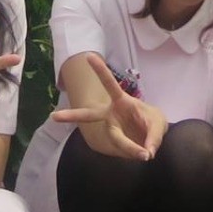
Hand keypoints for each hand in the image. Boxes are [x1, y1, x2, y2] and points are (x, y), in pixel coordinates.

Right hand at [50, 52, 167, 160]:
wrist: (152, 134)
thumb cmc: (153, 121)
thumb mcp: (159, 123)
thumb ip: (154, 136)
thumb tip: (145, 153)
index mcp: (121, 101)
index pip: (108, 83)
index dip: (100, 70)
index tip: (88, 57)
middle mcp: (111, 115)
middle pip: (89, 115)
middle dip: (72, 116)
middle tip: (54, 117)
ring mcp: (111, 130)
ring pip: (112, 141)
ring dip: (129, 148)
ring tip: (144, 153)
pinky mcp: (115, 144)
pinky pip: (123, 151)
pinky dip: (135, 154)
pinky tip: (141, 153)